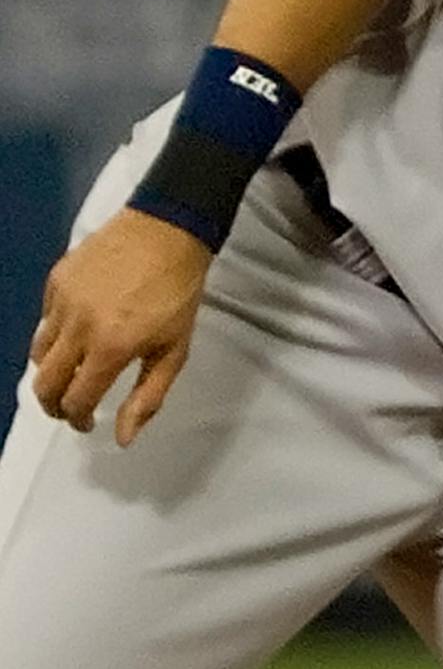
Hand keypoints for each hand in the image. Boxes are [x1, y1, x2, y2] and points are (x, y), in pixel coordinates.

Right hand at [31, 208, 212, 443]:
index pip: (76, 400)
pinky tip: (77, 336)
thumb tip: (123, 438)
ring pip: (38, 352)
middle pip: (45, 383)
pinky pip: (45, 320)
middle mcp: (77, 327)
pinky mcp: (56, 279)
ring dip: (51, 372)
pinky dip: (54, 337)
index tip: (88, 423)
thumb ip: (148, 397)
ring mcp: (61, 301)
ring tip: (71, 376)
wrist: (167, 230)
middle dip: (53, 405)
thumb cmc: (178, 294)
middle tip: (70, 408)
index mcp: (109, 348)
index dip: (78, 419)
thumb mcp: (174, 351)